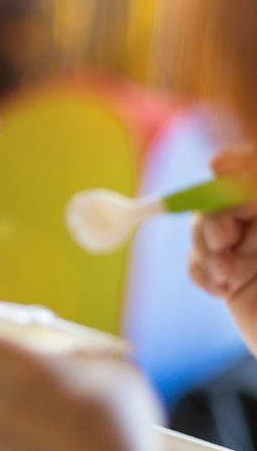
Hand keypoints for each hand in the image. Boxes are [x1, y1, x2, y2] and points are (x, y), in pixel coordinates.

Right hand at [189, 148, 256, 352]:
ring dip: (205, 248)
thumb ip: (254, 189)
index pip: (249, 174)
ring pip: (205, 230)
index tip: (219, 169)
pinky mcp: (232, 282)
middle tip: (224, 238)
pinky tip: (218, 288)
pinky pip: (200, 263)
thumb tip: (220, 162)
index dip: (235, 168)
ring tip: (225, 274)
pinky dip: (200, 272)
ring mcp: (249, 253)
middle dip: (216, 215)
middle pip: (224, 199)